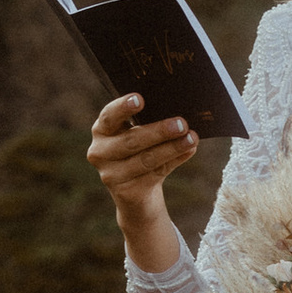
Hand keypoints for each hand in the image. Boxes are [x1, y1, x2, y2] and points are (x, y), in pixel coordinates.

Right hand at [85, 91, 197, 273]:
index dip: (123, 107)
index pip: (109, 115)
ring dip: (172, 148)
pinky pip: (154, 174)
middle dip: (159, 131)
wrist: (136, 193)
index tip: (140, 99)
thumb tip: (181, 117)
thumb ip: (152, 123)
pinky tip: (189, 151)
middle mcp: (99, 151)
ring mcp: (110, 174)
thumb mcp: (141, 135)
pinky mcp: (124, 191)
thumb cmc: (140, 152)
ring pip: (145, 159)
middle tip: (181, 123)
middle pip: (131, 140)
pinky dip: (174, 160)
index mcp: (102, 129)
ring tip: (191, 139)